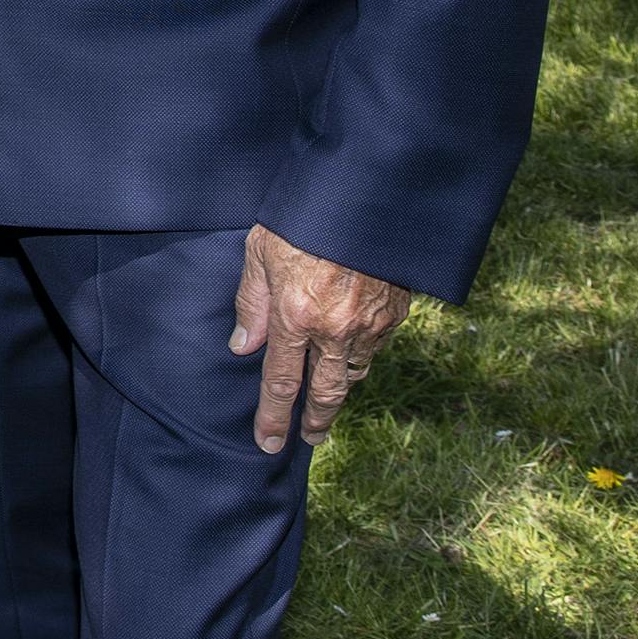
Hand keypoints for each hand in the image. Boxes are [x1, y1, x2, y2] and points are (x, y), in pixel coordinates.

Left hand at [229, 224, 411, 452]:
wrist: (366, 195)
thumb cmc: (303, 217)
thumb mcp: (260, 251)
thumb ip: (251, 302)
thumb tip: (242, 346)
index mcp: (295, 316)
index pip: (281, 382)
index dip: (273, 417)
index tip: (268, 443)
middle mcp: (335, 329)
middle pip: (326, 393)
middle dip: (316, 421)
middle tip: (310, 439)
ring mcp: (370, 324)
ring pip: (354, 372)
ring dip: (340, 387)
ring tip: (328, 398)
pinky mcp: (395, 311)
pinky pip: (376, 346)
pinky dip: (362, 354)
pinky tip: (352, 351)